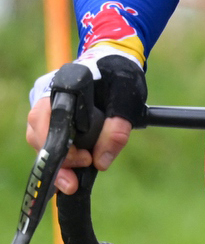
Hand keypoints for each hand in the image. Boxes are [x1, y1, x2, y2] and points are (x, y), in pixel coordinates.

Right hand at [25, 72, 131, 196]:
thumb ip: (118, 129)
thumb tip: (100, 163)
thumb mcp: (128, 99)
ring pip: (40, 141)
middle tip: (73, 182)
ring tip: (72, 182)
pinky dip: (59, 158)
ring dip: (57, 163)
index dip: (61, 145)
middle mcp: (45, 98)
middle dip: (57, 161)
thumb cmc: (121, 76)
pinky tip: (69, 175)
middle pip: (38, 134)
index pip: (48, 119)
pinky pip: (47, 142)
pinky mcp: (51, 119)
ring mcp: (45, 109)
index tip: (83, 161)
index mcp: (62, 87)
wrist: (115, 61)